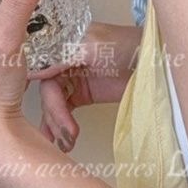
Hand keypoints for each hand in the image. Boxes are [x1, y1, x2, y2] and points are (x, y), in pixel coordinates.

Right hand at [28, 22, 141, 150]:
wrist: (153, 60)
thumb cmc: (128, 45)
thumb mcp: (94, 46)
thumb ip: (63, 56)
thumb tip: (33, 70)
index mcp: (62, 44)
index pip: (40, 68)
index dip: (37, 89)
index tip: (40, 110)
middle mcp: (63, 61)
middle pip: (47, 91)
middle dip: (53, 114)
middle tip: (66, 133)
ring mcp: (73, 79)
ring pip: (54, 104)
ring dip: (56, 124)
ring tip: (66, 143)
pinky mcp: (83, 94)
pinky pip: (65, 110)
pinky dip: (61, 125)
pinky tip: (61, 140)